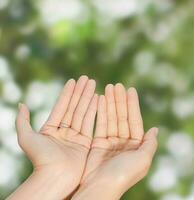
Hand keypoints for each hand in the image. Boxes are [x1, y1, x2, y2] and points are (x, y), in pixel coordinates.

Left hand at [8, 76, 97, 199]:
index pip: (61, 107)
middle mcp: (64, 132)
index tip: (73, 80)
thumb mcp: (26, 137)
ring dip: (88, 98)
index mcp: (51, 130)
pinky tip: (98, 99)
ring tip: (94, 84)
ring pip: (83, 113)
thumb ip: (23, 120)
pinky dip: (94, 111)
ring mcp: (76, 137)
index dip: (67, 93)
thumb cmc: (39, 159)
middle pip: (74, 107)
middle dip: (80, 92)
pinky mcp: (86, 143)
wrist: (54, 177)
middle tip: (87, 78)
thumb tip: (21, 103)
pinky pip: (91, 123)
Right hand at [72, 84, 157, 199]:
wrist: (101, 187)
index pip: (135, 121)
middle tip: (116, 85)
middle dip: (120, 101)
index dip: (133, 105)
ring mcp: (111, 143)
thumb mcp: (143, 159)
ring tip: (108, 87)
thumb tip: (155, 129)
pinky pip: (100, 124)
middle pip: (122, 117)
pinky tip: (100, 99)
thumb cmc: (124, 175)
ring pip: (111, 118)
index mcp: (137, 146)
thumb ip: (150, 144)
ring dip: (110, 103)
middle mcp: (125, 143)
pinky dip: (100, 112)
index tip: (130, 90)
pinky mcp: (98, 144)